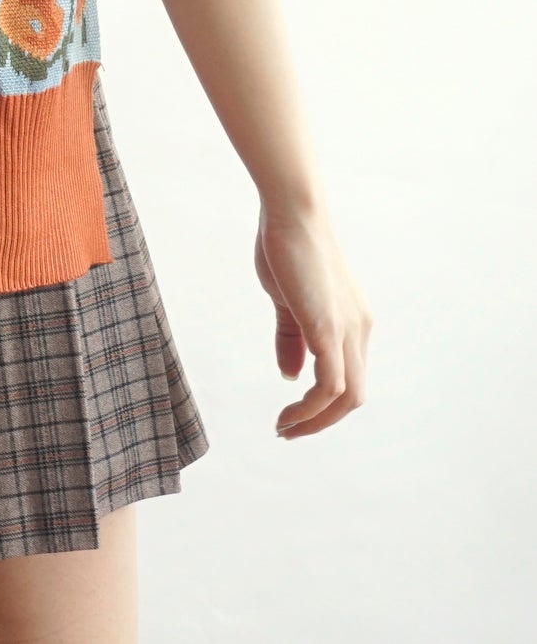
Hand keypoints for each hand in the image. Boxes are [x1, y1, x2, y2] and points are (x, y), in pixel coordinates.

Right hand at [254, 202, 371, 438]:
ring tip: (284, 429)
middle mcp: (359, 329)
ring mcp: (348, 330)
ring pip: (345, 397)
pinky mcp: (328, 328)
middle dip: (321, 422)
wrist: (293, 212)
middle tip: (288, 431)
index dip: (322, 403)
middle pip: (353, 396)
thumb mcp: (287, 298)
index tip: (291, 412)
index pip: (347, 376)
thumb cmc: (287, 246)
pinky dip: (311, 408)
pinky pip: (329, 384)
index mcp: (352, 321)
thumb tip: (291, 376)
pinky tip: (288, 413)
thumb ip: (291, 338)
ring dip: (315, 421)